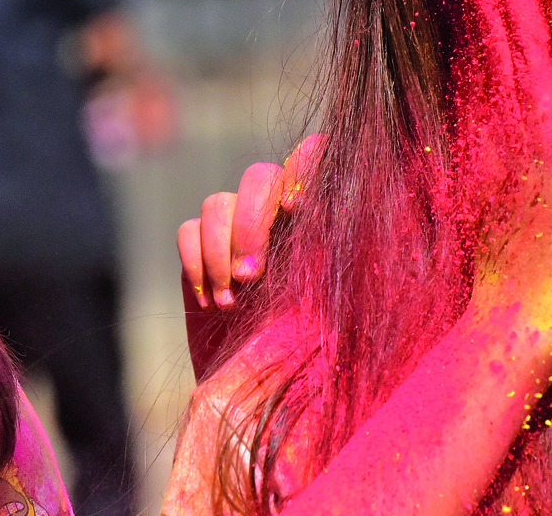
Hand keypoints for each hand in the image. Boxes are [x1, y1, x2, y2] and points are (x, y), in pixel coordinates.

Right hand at [178, 135, 321, 376]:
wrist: (256, 391)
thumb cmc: (306, 353)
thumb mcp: (333, 309)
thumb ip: (335, 262)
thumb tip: (364, 223)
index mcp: (317, 221)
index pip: (315, 159)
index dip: (305, 167)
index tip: (297, 210)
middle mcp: (277, 217)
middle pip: (260, 175)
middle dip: (251, 224)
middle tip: (253, 278)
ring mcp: (235, 231)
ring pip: (218, 202)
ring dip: (221, 252)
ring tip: (233, 303)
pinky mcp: (200, 252)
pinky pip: (187, 230)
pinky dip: (196, 263)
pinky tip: (213, 301)